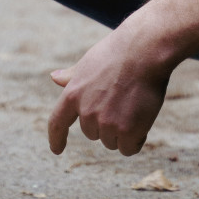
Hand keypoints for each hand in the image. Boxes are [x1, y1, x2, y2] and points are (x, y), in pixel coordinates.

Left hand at [48, 27, 171, 156]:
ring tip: (133, 103)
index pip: (57, 122)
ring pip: (112, 141)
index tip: (56, 149)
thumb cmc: (118, 52)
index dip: (56, 138)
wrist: (145, 49)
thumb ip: (72, 77)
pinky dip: (136, 139)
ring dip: (122, 130)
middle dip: (105, 122)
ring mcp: (106, 123)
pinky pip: (128, 148)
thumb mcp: (89, 62)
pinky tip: (142, 117)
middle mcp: (86, 112)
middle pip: (92, 133)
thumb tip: (54, 77)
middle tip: (121, 98)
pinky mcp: (126, 131)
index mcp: (73, 94)